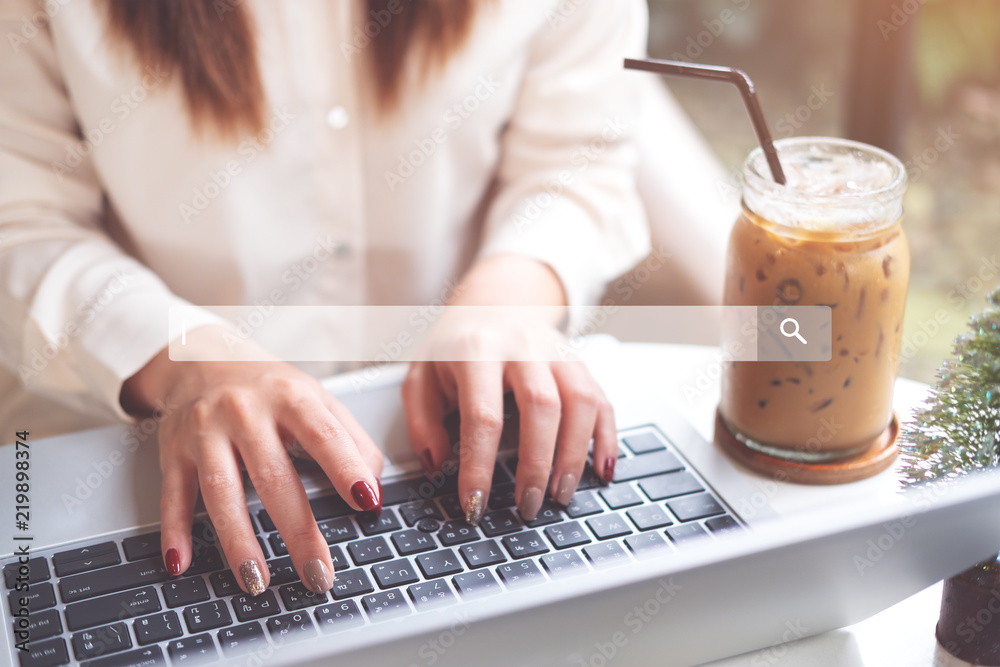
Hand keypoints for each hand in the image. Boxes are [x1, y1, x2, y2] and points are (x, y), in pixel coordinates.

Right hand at [121, 326, 382, 595]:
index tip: (366, 501)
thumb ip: (350, 438)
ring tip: (257, 581)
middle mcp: (245, 412)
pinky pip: (173, 495)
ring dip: (238, 540)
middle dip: (298, 531)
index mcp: (290, 396)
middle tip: (318, 574)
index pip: (323, 434)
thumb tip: (374, 487)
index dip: (346, 467)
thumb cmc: (269, 386)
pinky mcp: (174, 450)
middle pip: (273, 476)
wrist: (201, 357)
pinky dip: (175, 531)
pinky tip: (180, 562)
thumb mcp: (317, 398)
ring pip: (221, 491)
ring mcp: (206, 431)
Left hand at [402, 316, 617, 524]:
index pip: (482, 415)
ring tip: (560, 495)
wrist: (493, 303)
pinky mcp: (580, 362)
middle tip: (527, 506)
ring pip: (580, 402)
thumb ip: (421, 422)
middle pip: (541, 407)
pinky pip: (602, 400)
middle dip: (536, 464)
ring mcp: (557, 352)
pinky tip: (601, 471)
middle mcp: (522, 347)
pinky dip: (606, 438)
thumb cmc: (454, 347)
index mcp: (476, 351)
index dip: (479, 465)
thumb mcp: (420, 376)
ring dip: (574, 455)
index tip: (475, 505)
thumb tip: (436, 465)